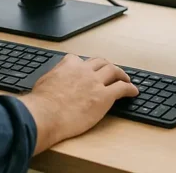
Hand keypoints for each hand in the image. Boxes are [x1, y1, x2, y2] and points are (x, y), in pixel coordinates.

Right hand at [19, 55, 138, 153]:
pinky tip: (133, 91)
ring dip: (122, 74)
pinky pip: (122, 88)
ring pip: (114, 71)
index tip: (87, 69)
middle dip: (107, 66)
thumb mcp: (43, 82)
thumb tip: (52, 81)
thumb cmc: (41, 104)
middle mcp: (84, 70)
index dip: (85, 65)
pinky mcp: (104, 96)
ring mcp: (95, 82)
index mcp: (69, 65)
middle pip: (101, 63)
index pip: (80, 60)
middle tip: (112, 71)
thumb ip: (53, 77)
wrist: (45, 115)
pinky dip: (130, 88)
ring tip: (126, 79)